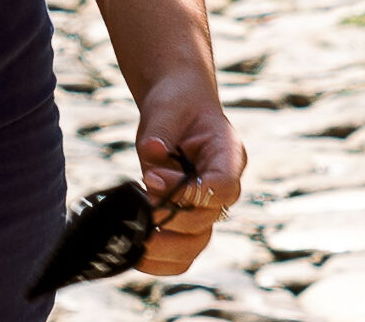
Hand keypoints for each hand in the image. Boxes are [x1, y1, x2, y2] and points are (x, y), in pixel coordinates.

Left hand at [132, 75, 245, 276]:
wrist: (178, 106)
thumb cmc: (177, 104)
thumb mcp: (168, 107)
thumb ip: (161, 130)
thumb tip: (152, 152)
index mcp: (228, 155)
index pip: (222, 186)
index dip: (189, 191)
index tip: (153, 177)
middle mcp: (222, 187)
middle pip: (207, 219)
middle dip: (170, 214)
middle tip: (141, 201)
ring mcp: (204, 205)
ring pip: (196, 243)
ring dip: (165, 245)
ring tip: (136, 236)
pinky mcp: (185, 217)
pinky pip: (182, 251)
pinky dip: (161, 259)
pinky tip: (135, 252)